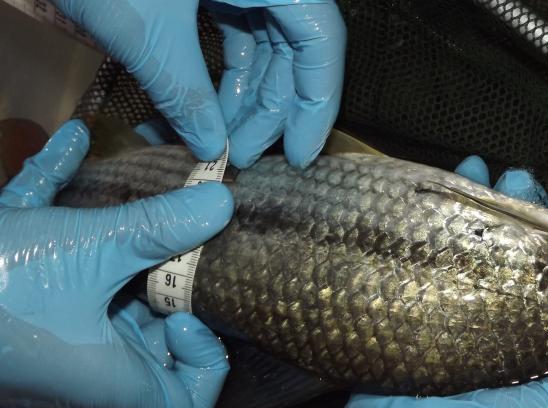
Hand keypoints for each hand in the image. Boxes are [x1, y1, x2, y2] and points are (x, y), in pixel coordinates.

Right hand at [0, 120, 233, 407]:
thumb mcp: (89, 248)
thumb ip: (160, 227)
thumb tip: (221, 202)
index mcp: (113, 379)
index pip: (186, 400)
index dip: (204, 362)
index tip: (191, 310)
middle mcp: (87, 366)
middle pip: (155, 338)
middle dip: (172, 285)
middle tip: (180, 239)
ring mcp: (53, 335)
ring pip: (108, 292)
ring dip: (126, 241)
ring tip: (146, 190)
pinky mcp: (21, 300)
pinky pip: (56, 256)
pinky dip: (65, 205)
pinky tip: (69, 143)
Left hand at [53, 0, 345, 169]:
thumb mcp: (145, 33)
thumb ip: (186, 93)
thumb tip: (213, 149)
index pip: (320, 39)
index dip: (316, 103)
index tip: (299, 156)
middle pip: (294, 46)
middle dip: (271, 108)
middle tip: (243, 156)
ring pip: (264, 42)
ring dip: (246, 95)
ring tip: (219, 140)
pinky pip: (235, 30)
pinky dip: (222, 70)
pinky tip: (204, 107)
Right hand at [342, 156, 547, 407]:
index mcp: (542, 344)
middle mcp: (506, 320)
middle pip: (525, 255)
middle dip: (526, 212)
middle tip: (523, 181)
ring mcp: (464, 306)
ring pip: (485, 242)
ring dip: (487, 201)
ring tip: (489, 172)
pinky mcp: (426, 299)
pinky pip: (441, 246)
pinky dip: (446, 208)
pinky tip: (455, 180)